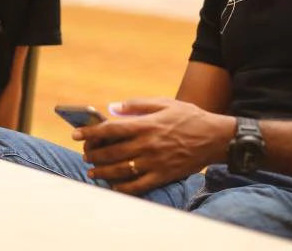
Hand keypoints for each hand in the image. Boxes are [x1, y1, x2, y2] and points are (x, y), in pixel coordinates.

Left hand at [73, 98, 234, 195]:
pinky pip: (138, 186)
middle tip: (85, 155)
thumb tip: (113, 107)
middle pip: (112, 151)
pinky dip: (123, 188)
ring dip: (103, 171)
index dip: (91, 132)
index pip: (110, 129)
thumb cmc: (189, 117)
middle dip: (93, 154)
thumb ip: (138, 104)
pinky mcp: (163, 175)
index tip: (76, 134)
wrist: (215, 138)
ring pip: (121, 170)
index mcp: (146, 125)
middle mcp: (148, 144)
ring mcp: (155, 162)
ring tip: (92, 171)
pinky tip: (113, 186)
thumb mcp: (165, 102)